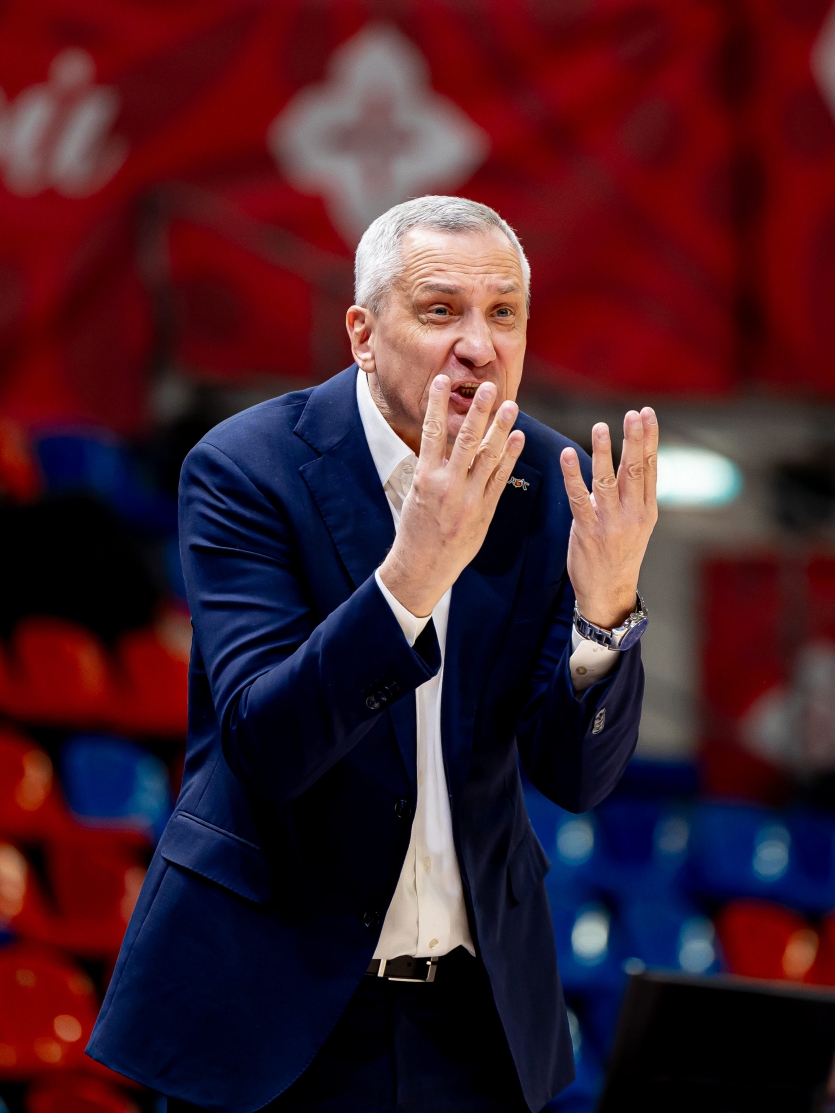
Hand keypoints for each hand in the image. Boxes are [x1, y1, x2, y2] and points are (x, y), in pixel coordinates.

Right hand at [378, 375, 524, 616]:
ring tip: (511, 406)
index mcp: (425, 477)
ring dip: (501, 429)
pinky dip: (509, 458)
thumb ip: (430, 469)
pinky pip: (500, 479)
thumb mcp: (414, 494)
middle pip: (466, 440)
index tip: (443, 381)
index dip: (438, 405)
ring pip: (488, 457)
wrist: (423, 566)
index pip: (432, 432)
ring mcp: (468, 498)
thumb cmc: (415, 529)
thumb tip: (439, 443)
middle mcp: (447, 485)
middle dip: (478, 412)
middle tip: (488, 387)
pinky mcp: (484, 511)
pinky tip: (518, 438)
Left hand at [560, 409, 657, 629]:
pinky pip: (578, 498)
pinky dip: (572, 475)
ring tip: (600, 427)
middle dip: (634, 440)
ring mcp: (610, 523)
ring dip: (603, 452)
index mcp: (647, 509)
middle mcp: (633, 514)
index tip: (647, 414)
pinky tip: (567, 455)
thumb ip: (634, 493)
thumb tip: (632, 458)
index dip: (649, 439)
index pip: (650, 467)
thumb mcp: (637, 523)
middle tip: (634, 414)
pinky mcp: (587, 530)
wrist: (608, 591)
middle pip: (635, 470)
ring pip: (607, 481)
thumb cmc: (619, 552)